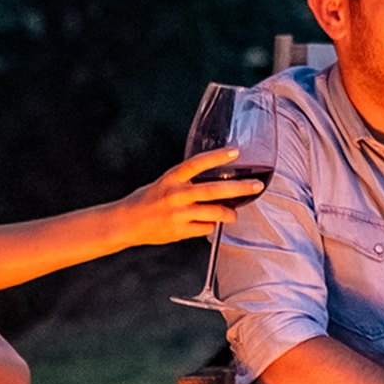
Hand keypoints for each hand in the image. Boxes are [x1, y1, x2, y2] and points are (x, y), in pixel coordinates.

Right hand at [114, 148, 267, 246]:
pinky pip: (206, 228)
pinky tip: (209, 224)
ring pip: (215, 214)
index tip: (236, 152)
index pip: (198, 163)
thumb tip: (215, 180)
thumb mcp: (165, 183)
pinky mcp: (180, 232)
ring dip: (229, 214)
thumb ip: (186, 181)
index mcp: (172, 177)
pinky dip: (211, 226)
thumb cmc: (148, 199)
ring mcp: (179, 214)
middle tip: (256, 186)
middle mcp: (176, 194)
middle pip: (214, 191)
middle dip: (239, 189)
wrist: (127, 223)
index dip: (218, 157)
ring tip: (233, 214)